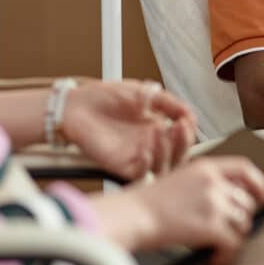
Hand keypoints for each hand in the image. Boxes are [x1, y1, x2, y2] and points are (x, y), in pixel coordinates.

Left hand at [61, 80, 197, 179]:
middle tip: (182, 126)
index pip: (181, 137)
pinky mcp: (120, 165)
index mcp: (155, 128)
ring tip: (166, 130)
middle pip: (177, 154)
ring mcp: (135, 156)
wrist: (74, 105)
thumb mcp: (141, 91)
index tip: (188, 118)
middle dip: (184, 141)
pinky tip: (147, 149)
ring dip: (168, 150)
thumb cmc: (102, 98)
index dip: (188, 129)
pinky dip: (146, 164)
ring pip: (162, 165)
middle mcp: (148, 144)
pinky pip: (139, 173)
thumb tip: (189, 111)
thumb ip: (166, 101)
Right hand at [91, 157, 263, 264]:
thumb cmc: (149, 202)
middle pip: (247, 201)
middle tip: (231, 229)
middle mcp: (214, 182)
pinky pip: (234, 244)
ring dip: (234, 237)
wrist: (133, 215)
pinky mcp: (213, 226)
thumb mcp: (180, 179)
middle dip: (241, 218)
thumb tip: (232, 201)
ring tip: (221, 247)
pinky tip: (217, 260)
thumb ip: (206, 184)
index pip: (245, 168)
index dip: (259, 183)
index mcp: (205, 167)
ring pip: (244, 223)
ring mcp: (214, 203)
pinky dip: (228, 256)